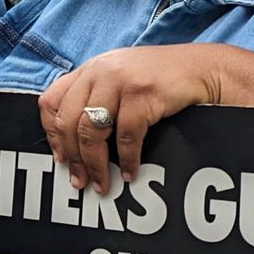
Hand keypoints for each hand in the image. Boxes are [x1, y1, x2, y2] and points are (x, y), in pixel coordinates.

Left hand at [39, 45, 227, 191]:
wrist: (203, 69)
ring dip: (96, 165)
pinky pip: (126, 136)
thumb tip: (74, 145)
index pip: (51, 101)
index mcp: (89, 69)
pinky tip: (131, 173)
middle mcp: (99, 71)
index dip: (52, 134)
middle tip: (79, 182)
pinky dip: (128, 160)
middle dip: (73, 158)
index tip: (60, 158)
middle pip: (68, 121)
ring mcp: (120, 80)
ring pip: (92, 131)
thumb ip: (97, 98)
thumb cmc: (162, 81)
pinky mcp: (142, 92)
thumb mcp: (121, 80)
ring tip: (102, 184)